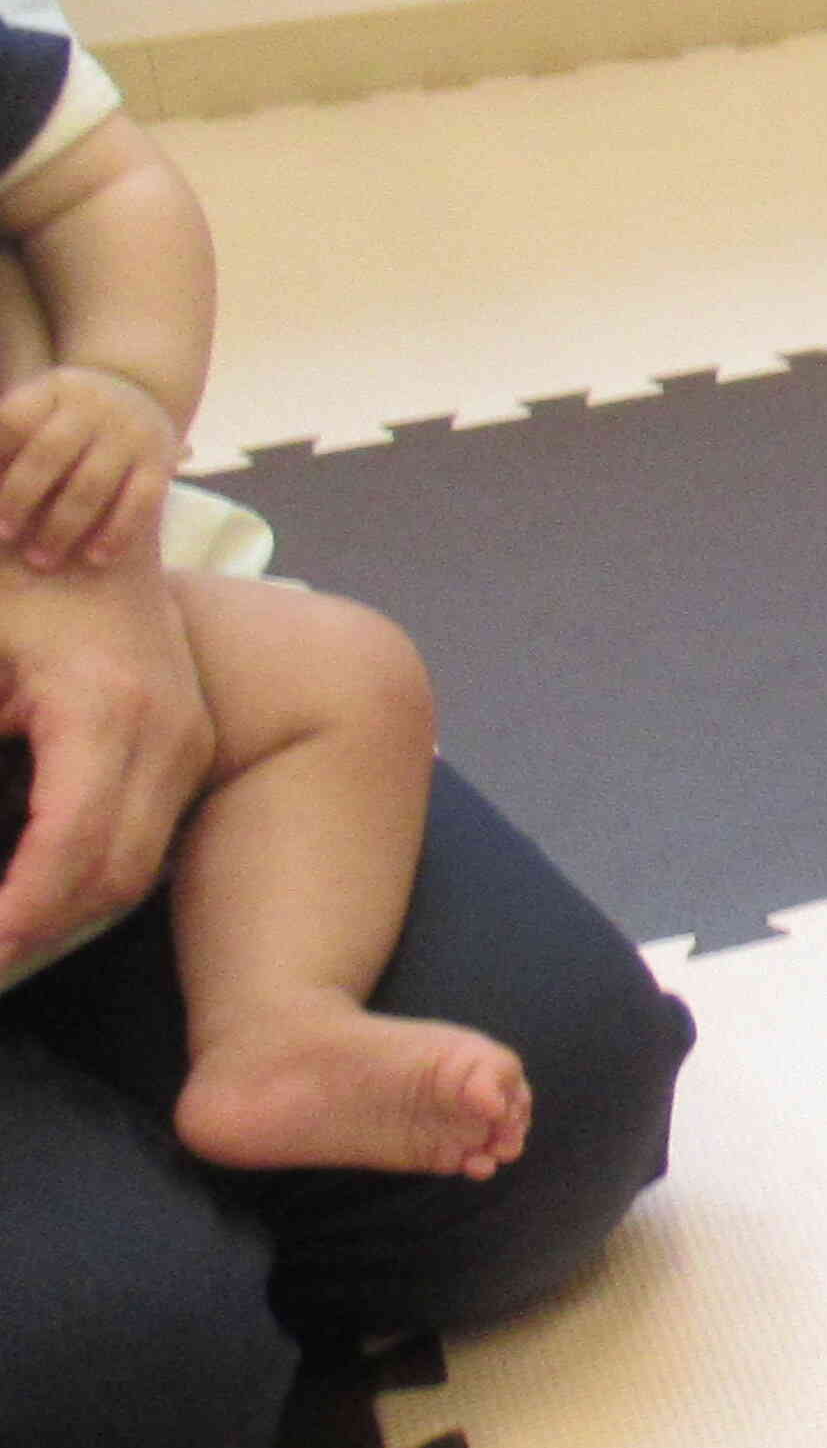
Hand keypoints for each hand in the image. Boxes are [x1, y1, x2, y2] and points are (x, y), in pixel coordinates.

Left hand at [0, 364, 177, 572]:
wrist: (139, 395)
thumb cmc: (66, 417)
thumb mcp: (36, 407)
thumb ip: (6, 439)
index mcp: (52, 391)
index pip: (13, 421)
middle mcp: (93, 407)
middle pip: (48, 452)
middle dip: (20, 498)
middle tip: (4, 534)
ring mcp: (131, 434)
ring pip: (92, 483)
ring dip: (63, 526)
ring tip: (41, 560)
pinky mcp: (160, 461)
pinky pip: (141, 501)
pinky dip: (117, 532)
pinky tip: (96, 558)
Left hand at [0, 550, 215, 977]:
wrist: (93, 520)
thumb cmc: (13, 580)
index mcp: (104, 709)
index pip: (70, 848)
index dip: (19, 912)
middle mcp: (165, 732)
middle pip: (112, 874)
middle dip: (36, 927)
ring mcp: (185, 738)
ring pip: (134, 866)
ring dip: (61, 909)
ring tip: (2, 926)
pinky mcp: (187, 742)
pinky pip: (144, 836)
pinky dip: (86, 874)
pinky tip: (31, 880)